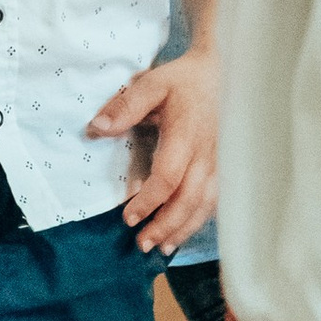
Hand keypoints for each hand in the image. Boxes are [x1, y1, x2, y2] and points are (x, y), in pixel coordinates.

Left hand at [91, 43, 218, 256]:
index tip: (128, 217)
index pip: (168, 177)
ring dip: (183, 229)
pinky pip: (214, 201)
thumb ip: (125, 106)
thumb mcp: (152, 83)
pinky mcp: (224, 168)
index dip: (149, 200)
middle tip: (142, 243)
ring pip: (204, 205)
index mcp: (186, 136)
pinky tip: (181, 232)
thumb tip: (97, 128)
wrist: (223, 72)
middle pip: (189, 200)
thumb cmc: (183, 81)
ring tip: (161, 248)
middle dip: (165, 226)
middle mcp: (206, 155)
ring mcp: (219, 163)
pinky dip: (197, 220)